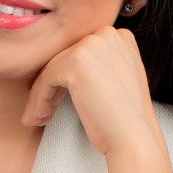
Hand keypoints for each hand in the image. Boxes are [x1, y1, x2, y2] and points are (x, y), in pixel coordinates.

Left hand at [22, 25, 165, 158]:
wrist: (134, 137)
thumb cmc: (125, 120)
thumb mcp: (116, 82)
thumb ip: (98, 67)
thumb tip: (63, 70)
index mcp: (120, 37)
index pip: (81, 53)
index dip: (67, 78)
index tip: (58, 101)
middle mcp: (107, 34)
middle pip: (65, 58)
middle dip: (53, 87)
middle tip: (44, 112)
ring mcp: (91, 45)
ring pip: (52, 68)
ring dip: (42, 95)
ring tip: (40, 117)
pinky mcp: (75, 62)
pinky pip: (45, 79)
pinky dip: (39, 99)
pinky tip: (40, 117)